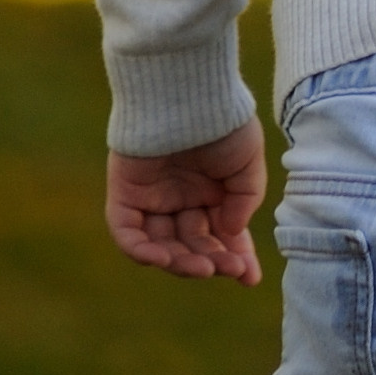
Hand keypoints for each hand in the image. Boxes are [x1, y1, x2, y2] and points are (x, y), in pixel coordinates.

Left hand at [105, 120, 266, 284]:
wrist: (188, 95)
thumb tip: (230, 233)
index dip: (235, 257)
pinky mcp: (125, 196)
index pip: (221, 235)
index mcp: (211, 192)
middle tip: (228, 268)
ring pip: (162, 245)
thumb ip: (244, 201)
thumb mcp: (247, 164)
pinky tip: (165, 258)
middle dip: (211, 261)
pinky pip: (128, 234)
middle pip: (192, 245)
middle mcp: (181, 198)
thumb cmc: (222, 123)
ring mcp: (152, 199)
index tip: (250, 279)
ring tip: (204, 268)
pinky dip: (143, 251)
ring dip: (181, 262)